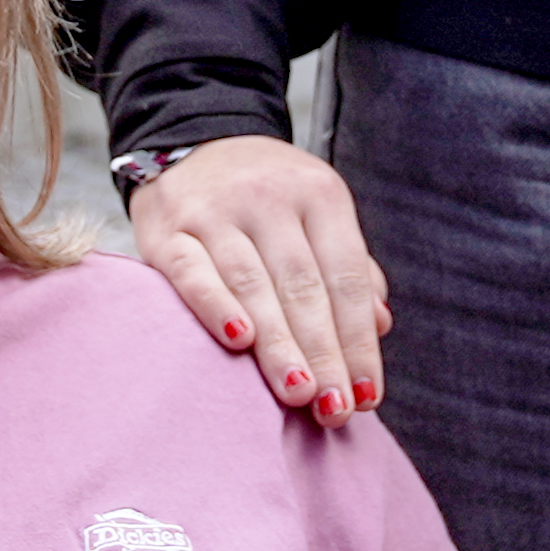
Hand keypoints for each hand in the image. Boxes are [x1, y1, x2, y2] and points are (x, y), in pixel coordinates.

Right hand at [123, 134, 388, 422]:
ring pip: (253, 284)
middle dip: (323, 353)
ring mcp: (217, 211)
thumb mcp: (317, 214)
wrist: (190, 141)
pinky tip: (238, 342)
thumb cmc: (266, 197)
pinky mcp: (169, 229)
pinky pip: (193, 271)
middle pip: (303, 286)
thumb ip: (349, 267)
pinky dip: (216, 306)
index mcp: (319, 194)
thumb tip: (380, 325)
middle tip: (335, 409)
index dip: (358, 339)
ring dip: (278, 344)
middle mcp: (270, 198)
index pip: (346, 277)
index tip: (367, 395)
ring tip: (298, 392)